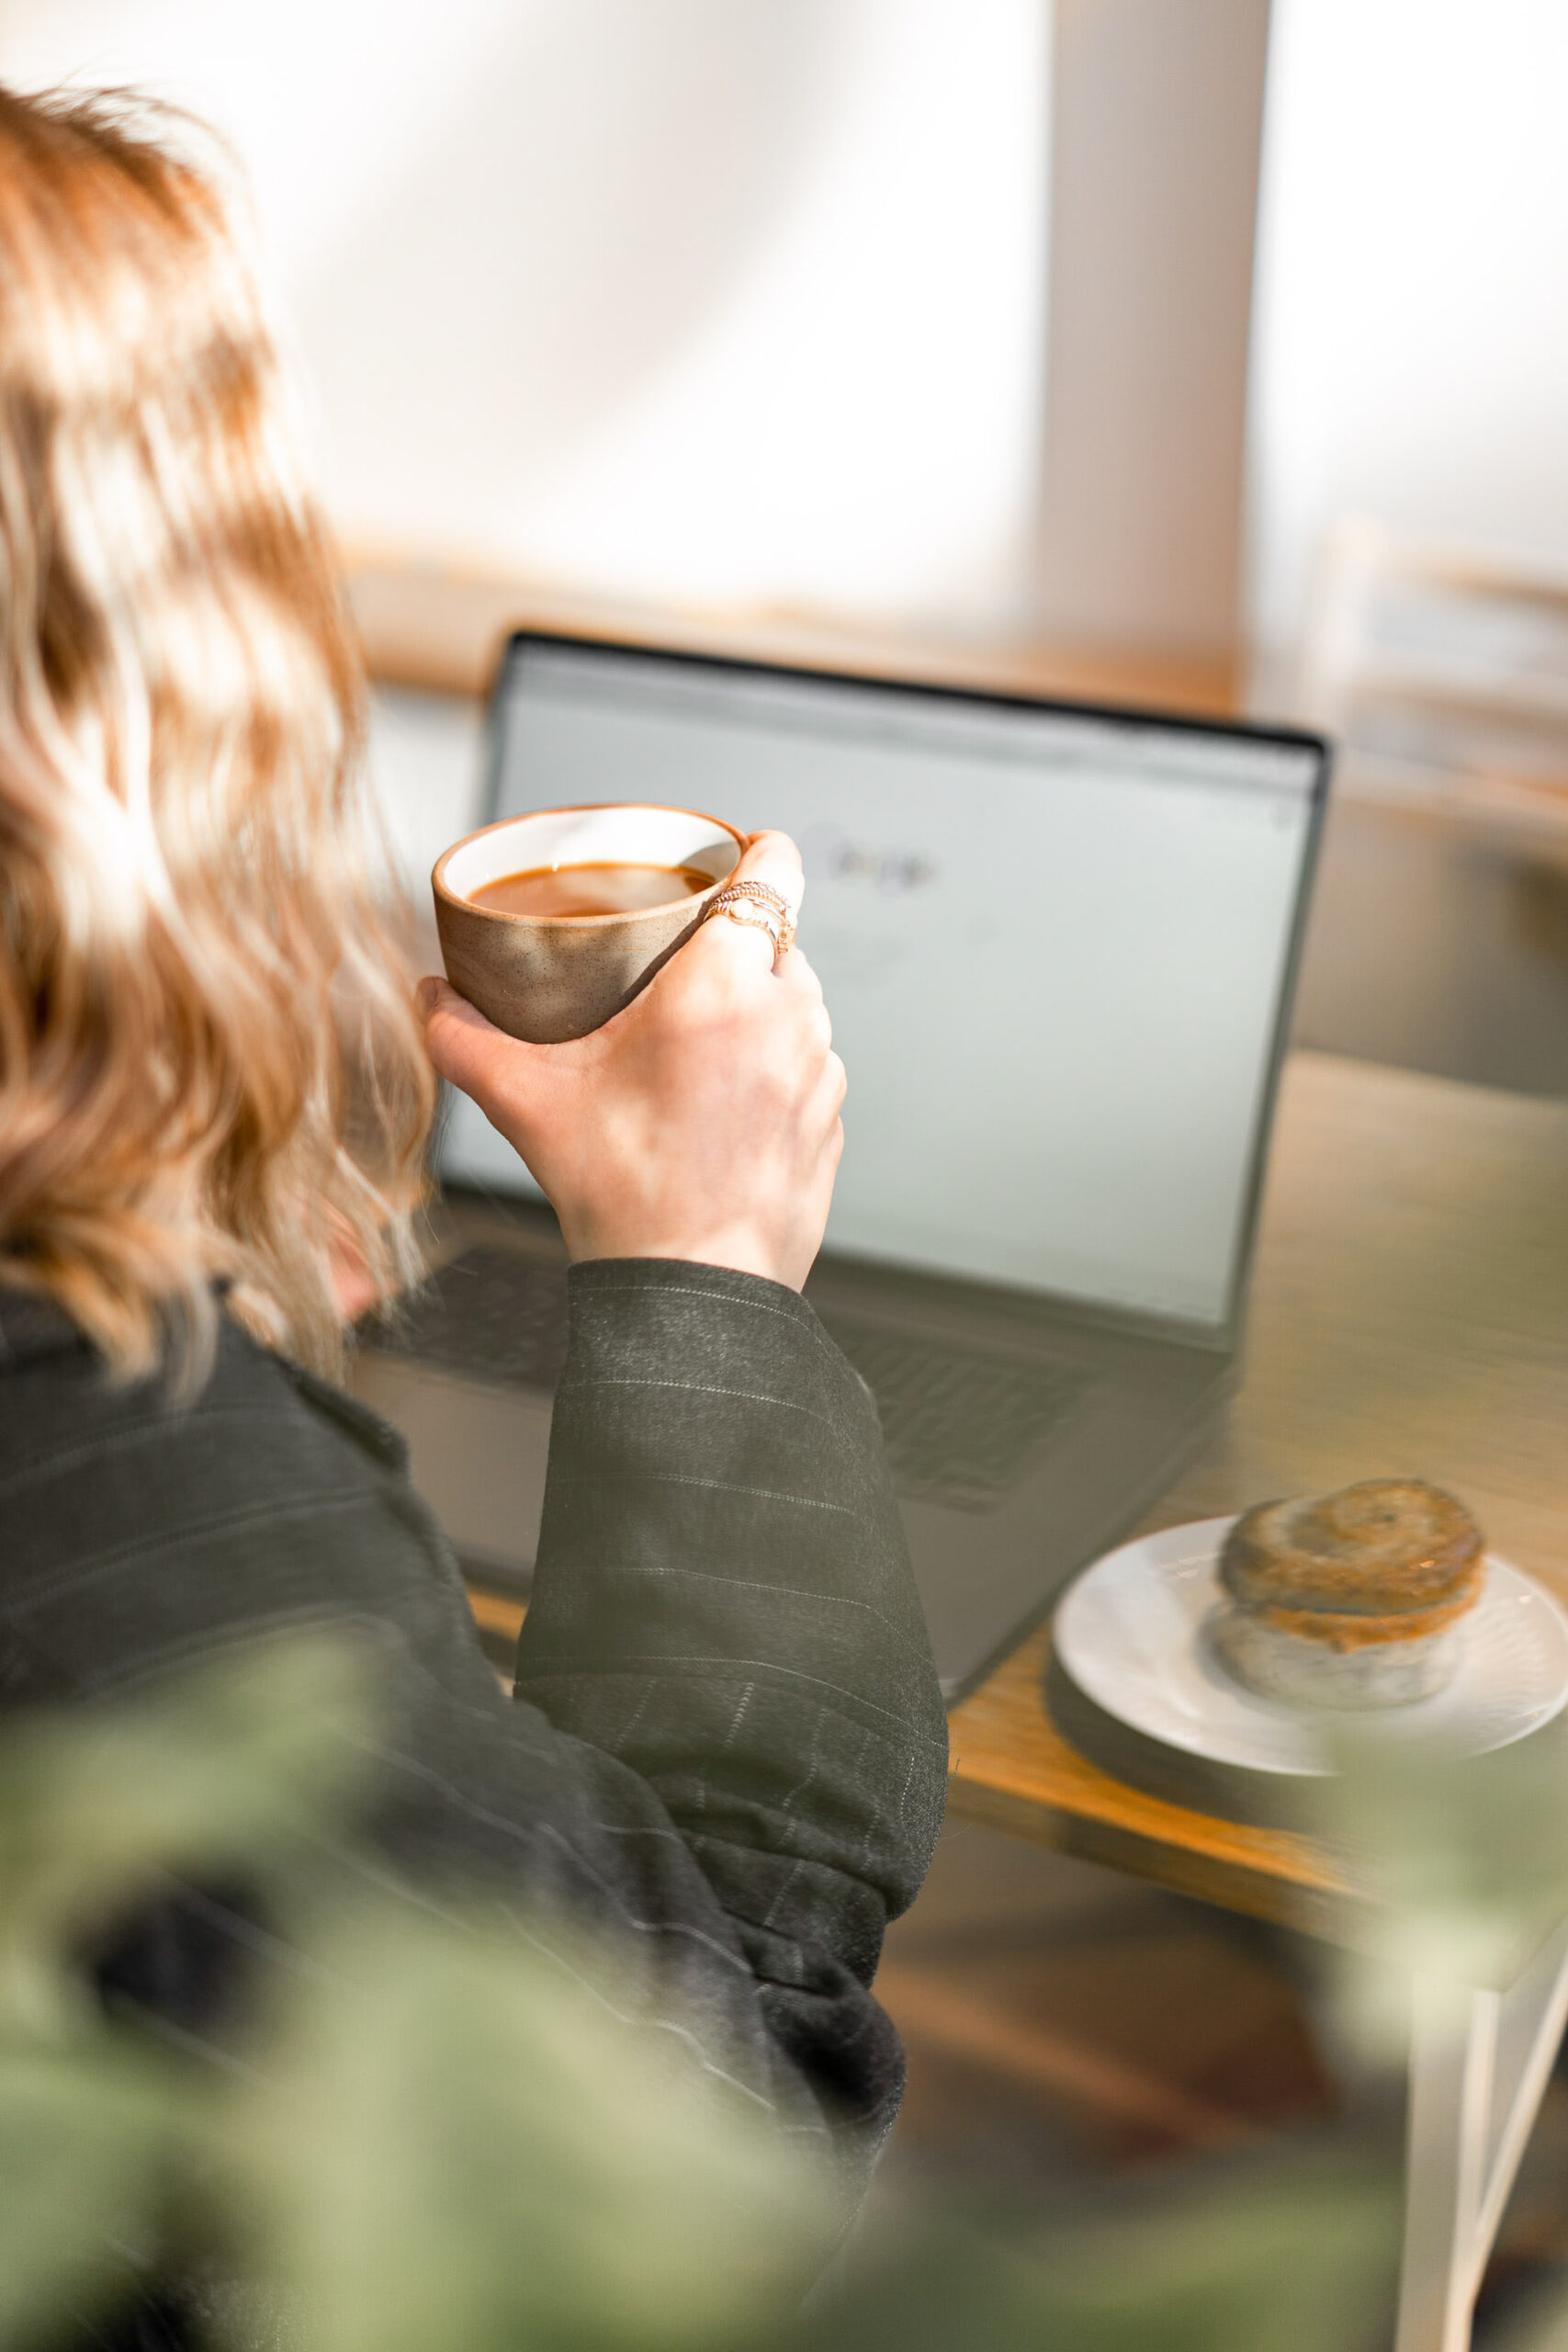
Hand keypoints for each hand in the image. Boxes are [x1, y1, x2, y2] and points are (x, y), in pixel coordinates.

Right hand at [418, 833, 844, 1290]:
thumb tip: (429, 999)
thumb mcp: (529, 1103)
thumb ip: (468, 1038)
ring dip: (757, 1009)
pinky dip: (773, 1070)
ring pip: (797, 1004)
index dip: (756, 853)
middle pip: (778, 938)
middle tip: (677, 970)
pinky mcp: (832, 1121)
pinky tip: (723, 1104)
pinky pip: (807, 1067)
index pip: (774, 870)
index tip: (728, 860)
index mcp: (722, 985)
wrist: (690, 1292)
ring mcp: (819, 1071)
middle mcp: (788, 1016)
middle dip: (734, 946)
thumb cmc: (624, 1194)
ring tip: (697, 1043)